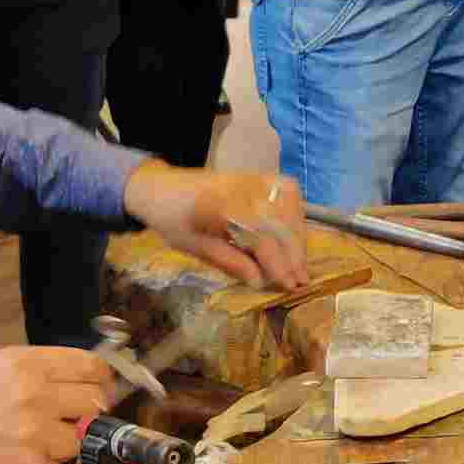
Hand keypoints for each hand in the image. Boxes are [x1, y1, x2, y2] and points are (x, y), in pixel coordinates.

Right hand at [0, 347, 112, 463]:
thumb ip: (30, 373)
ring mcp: (36, 432)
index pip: (89, 366)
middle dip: (86, 414)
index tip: (98, 388)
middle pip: (95, 402)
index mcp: (22, 364)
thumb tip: (70, 380)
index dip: (98, 379)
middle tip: (66, 422)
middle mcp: (34, 393)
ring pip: (79, 438)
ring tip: (25, 446)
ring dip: (61, 445)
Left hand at [125, 164, 309, 288]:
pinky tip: (294, 237)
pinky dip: (295, 216)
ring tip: (299, 265)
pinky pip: (287, 193)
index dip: (278, 264)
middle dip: (294, 254)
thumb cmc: (174, 221)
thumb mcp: (197, 248)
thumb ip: (231, 263)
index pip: (261, 237)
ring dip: (298, 237)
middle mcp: (242, 188)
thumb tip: (260, 282)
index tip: (289, 286)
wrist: (162, 188)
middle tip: (301, 282)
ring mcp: (252, 178)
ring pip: (289, 206)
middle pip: (280, 221)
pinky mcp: (258, 176)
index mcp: (221, 207)